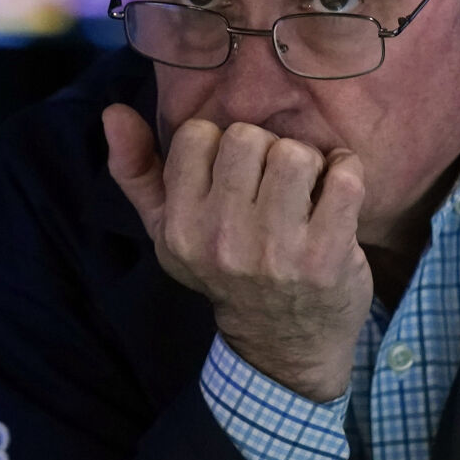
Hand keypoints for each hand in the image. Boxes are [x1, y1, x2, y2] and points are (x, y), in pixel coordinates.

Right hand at [103, 105, 370, 401]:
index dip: (220, 146)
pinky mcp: (327, 255)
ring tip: (305, 190)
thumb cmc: (227, 272)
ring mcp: (277, 251)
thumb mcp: (169, 231)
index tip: (234, 176)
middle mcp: (223, 241)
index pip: (197, 135)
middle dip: (265, 150)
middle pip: (247, 137)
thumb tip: (113, 113)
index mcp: (180, 229)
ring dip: (308, 163)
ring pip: (294, 152)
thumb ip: (136, 172)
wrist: (284, 346)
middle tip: (273, 183)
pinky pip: (343, 175)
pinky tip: (336, 195)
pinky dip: (346, 173)